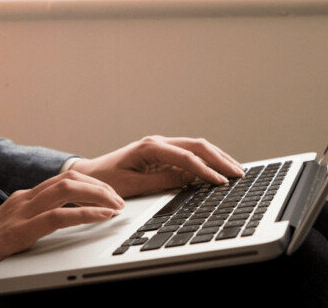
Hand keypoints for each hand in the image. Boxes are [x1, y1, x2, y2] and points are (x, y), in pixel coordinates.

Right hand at [0, 170, 123, 302]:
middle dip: (101, 187)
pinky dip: (86, 214)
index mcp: (24, 198)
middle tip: (120, 200)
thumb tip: (70, 218)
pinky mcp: (19, 231)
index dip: (93, 185)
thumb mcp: (18, 231)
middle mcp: (23, 199)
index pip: (64, 180)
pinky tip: (102, 218)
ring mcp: (20, 213)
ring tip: (116, 207)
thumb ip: (39, 221)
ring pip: (67, 189)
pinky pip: (59, 216)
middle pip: (70, 178)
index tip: (111, 196)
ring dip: (98, 196)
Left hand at [71, 135, 243, 197]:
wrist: (89, 174)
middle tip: (238, 173)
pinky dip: (207, 161)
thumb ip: (161, 181)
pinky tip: (219, 169)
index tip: (220, 182)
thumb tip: (187, 180)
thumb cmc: (106, 179)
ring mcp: (162, 147)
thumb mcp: (132, 185)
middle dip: (220, 159)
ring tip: (236, 170)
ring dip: (217, 158)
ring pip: (197, 147)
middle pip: (197, 146)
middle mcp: (158, 142)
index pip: (186, 156)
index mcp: (150, 147)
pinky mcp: (163, 154)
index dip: (205, 170)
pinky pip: (190, 155)